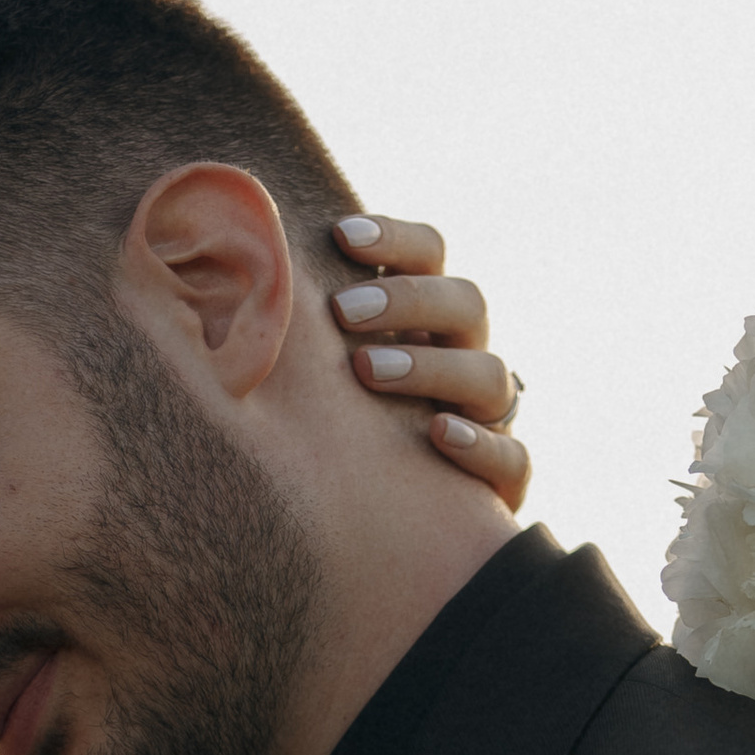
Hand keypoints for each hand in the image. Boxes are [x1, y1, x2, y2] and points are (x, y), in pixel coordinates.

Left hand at [330, 213, 529, 506]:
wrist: (383, 520)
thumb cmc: (334, 424)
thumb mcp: (319, 368)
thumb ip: (301, 325)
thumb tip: (241, 269)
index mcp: (426, 316)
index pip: (431, 254)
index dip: (395, 238)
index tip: (341, 235)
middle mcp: (466, 357)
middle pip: (467, 303)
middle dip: (407, 300)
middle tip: (343, 312)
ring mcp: (489, 418)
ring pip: (490, 375)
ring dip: (430, 367)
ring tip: (366, 372)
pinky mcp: (503, 480)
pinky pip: (513, 458)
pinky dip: (479, 444)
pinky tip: (438, 435)